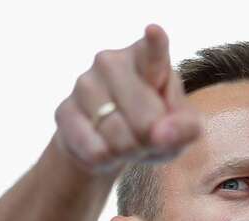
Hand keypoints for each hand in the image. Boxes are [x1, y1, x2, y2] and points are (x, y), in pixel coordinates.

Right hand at [53, 24, 201, 174]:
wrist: (108, 145)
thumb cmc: (154, 128)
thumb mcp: (180, 131)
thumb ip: (184, 129)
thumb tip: (161, 135)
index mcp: (147, 57)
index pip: (153, 51)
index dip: (155, 44)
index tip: (154, 31)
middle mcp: (112, 62)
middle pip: (145, 119)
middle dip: (150, 140)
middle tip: (147, 138)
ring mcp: (85, 83)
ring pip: (118, 137)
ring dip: (128, 152)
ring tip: (126, 142)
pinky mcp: (64, 111)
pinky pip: (94, 150)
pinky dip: (106, 161)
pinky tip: (104, 151)